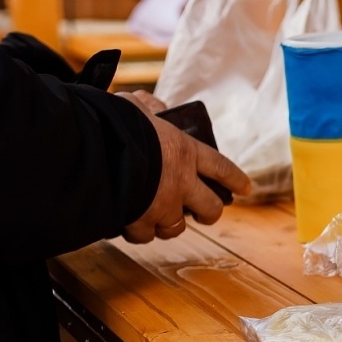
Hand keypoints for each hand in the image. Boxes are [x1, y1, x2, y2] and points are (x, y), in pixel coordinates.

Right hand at [122, 99, 249, 243]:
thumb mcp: (135, 106)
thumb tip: (155, 108)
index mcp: (185, 152)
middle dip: (209, 213)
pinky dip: (138, 231)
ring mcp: (163, 206)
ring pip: (175, 227)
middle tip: (203, 214)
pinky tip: (129, 223)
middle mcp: (181, 183)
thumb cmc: (116, 124)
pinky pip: (144, 235)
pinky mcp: (142, 222)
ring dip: (168, 224)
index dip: (235, 179)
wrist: (96, 152)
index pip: (221, 167)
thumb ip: (149, 108)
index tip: (246, 188)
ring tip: (156, 218)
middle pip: (211, 208)